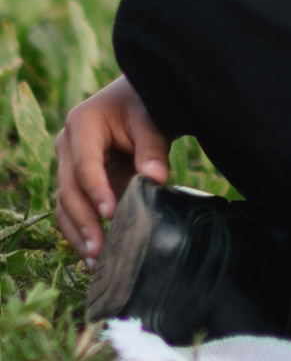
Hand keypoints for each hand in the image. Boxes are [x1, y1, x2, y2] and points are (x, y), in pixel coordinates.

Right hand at [53, 75, 170, 261]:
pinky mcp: (77, 181)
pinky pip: (72, 208)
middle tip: (99, 250)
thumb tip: (156, 179)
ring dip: (78, 233)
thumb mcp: (152, 120)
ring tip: (95, 260)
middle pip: (69, 189)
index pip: (85, 164)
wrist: (139, 99)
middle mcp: (67, 146)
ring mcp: (68, 164)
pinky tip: (94, 253)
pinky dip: (81, 230)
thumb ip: (152, 148)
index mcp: (82, 124)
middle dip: (84, 221)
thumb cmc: (147, 106)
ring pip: (64, 204)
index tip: (110, 214)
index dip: (96, 191)